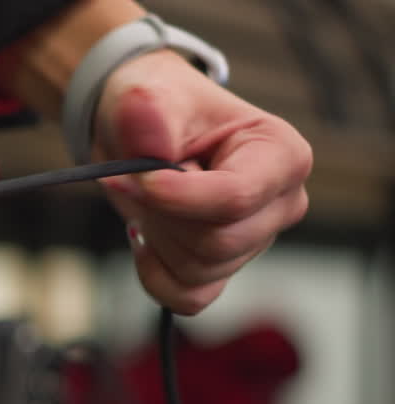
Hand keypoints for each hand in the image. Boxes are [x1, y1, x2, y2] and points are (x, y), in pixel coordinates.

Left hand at [93, 50, 312, 314]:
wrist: (140, 130)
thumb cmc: (155, 108)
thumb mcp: (145, 95)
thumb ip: (147, 110)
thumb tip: (149, 135)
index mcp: (280, 154)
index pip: (236, 198)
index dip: (176, 197)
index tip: (133, 178)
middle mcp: (280, 203)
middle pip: (217, 242)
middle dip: (163, 217)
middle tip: (139, 181)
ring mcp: (255, 240)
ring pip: (198, 270)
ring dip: (156, 239)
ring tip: (149, 199)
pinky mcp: (225, 267)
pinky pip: (188, 297)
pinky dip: (155, 275)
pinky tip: (145, 239)